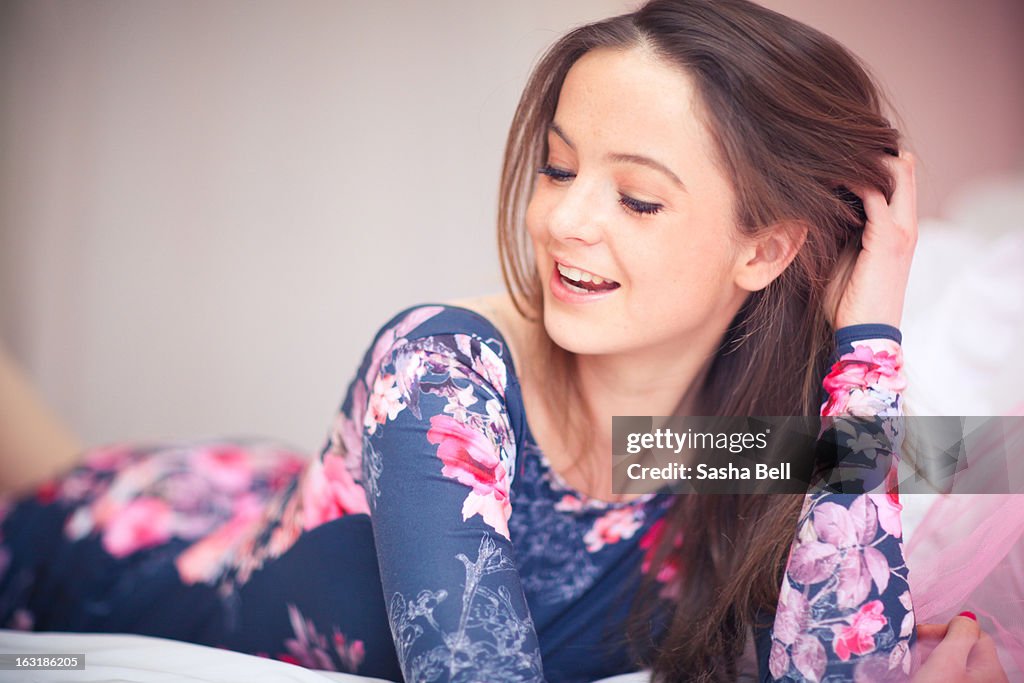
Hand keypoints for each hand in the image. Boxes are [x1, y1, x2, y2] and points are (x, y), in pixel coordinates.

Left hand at [827, 152, 917, 328]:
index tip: (832, 151)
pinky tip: (825, 174)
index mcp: (895, 228)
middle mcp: (905, 223)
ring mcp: (901, 230)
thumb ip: (838, 231)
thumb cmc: (848, 303)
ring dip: (859, 158)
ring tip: (826, 150)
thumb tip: (811, 208)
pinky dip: (851, 178)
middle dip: (868, 150)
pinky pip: (873, 193)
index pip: (894, 178)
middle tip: (830, 142)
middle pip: (900, 167)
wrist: (864, 336)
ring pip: (892, 172)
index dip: (869, 159)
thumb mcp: (841, 258)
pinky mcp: (888, 239)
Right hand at [912, 615, 1009, 681]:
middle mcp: (987, 680)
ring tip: (914, 661)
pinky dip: (933, 672)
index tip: (919, 633)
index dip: (944, 628)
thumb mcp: (947, 660)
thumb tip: (967, 616)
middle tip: (913, 646)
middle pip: (964, 648)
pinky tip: (919, 674)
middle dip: (936, 642)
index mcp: (993, 670)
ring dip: (932, 657)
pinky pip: (948, 675)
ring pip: (954, 663)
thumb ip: (961, 633)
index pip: (974, 633)